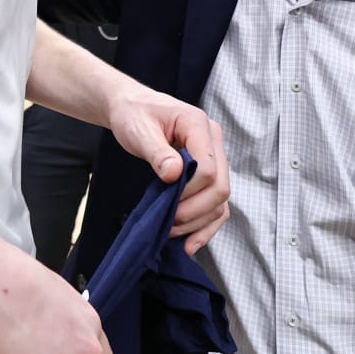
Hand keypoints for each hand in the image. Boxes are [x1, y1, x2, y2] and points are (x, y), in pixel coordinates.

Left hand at [105, 86, 229, 251]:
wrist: (133, 109)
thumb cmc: (134, 115)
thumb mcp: (138, 129)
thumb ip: (156, 152)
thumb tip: (174, 175)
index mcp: (198, 125)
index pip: (208, 168)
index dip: (188, 191)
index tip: (164, 198)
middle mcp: (213, 141)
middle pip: (220, 187)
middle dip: (194, 211)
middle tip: (168, 223)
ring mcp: (214, 158)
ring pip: (221, 201)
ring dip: (198, 222)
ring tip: (171, 233)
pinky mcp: (208, 174)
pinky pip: (216, 205)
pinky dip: (205, 226)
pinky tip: (189, 244)